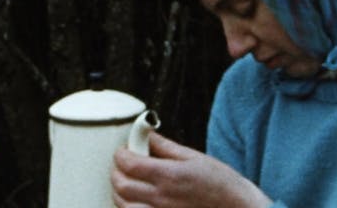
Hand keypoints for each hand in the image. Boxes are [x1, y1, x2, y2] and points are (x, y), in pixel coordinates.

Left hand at [111, 132, 272, 207]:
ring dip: (119, 192)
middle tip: (121, 164)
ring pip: (123, 205)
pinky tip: (135, 201)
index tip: (123, 150)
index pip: (130, 164)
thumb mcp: (195, 158)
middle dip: (115, 172)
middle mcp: (161, 198)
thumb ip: (166, 147)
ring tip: (127, 182)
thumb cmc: (220, 183)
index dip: (121, 154)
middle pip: (121, 186)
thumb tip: (148, 135)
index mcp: (169, 176)